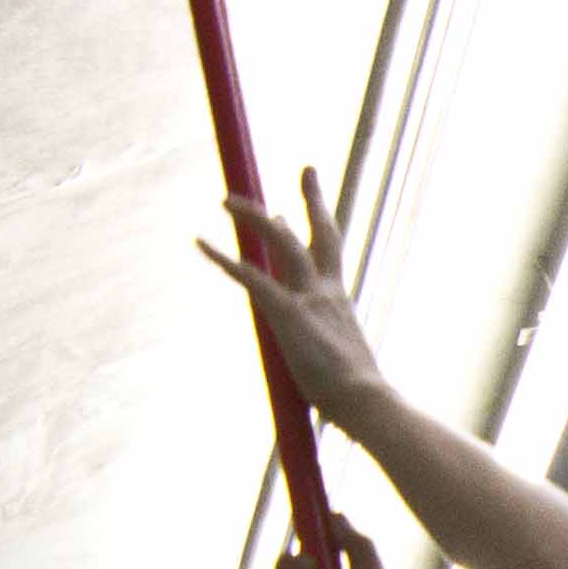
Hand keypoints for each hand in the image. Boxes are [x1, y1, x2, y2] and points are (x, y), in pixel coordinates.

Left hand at [196, 169, 398, 430]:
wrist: (366, 401)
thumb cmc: (359, 399)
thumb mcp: (343, 368)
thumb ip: (329, 359)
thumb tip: (326, 372)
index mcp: (341, 303)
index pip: (328, 255)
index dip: (315, 226)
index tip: (303, 205)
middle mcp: (327, 292)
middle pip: (318, 232)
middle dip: (312, 197)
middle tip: (308, 167)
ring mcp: (308, 298)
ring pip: (281, 242)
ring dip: (252, 217)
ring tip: (228, 199)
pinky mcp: (287, 312)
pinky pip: (249, 276)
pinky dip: (223, 258)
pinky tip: (201, 242)